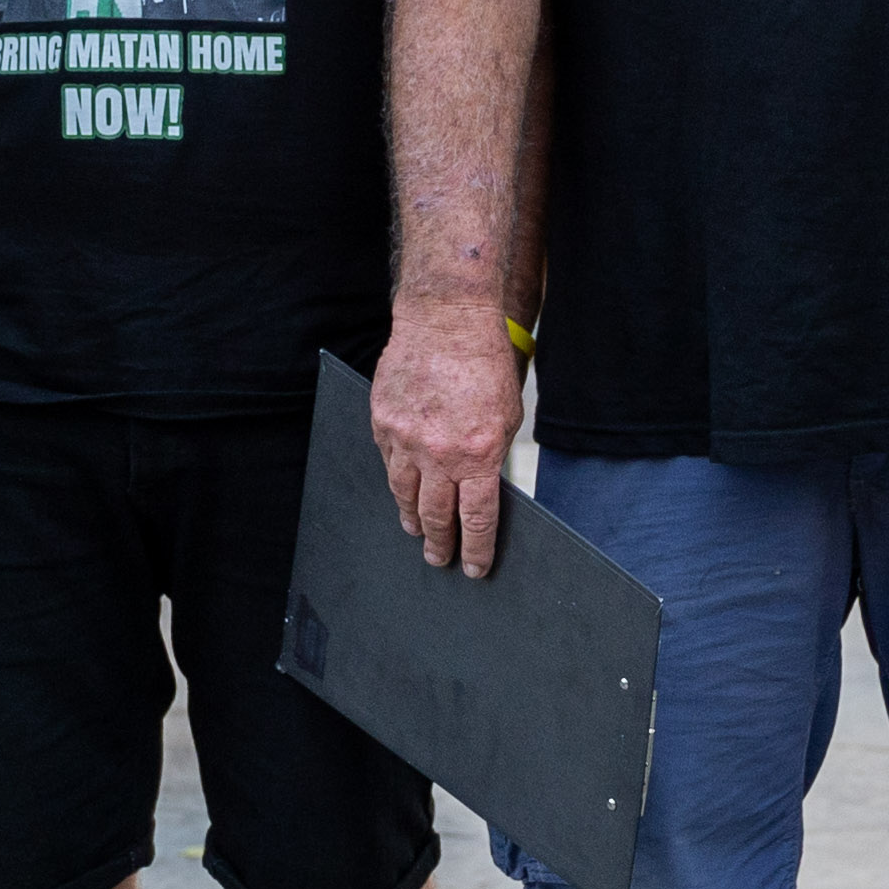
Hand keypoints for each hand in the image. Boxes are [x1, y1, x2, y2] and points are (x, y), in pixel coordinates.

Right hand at [369, 297, 521, 576]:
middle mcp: (438, 453)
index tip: (473, 568)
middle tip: (439, 558)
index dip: (475, 549)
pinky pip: (388, 462)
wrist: (445, 320)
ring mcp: (405, 438)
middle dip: (439, 543)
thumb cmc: (483, 363)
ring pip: (404, 494)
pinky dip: (397, 479)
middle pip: (435, 515)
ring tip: (415, 530)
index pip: (475, 519)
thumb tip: (481, 490)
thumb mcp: (506, 416)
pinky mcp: (382, 421)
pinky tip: (402, 487)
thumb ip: (493, 455)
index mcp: (477, 454)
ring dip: (412, 517)